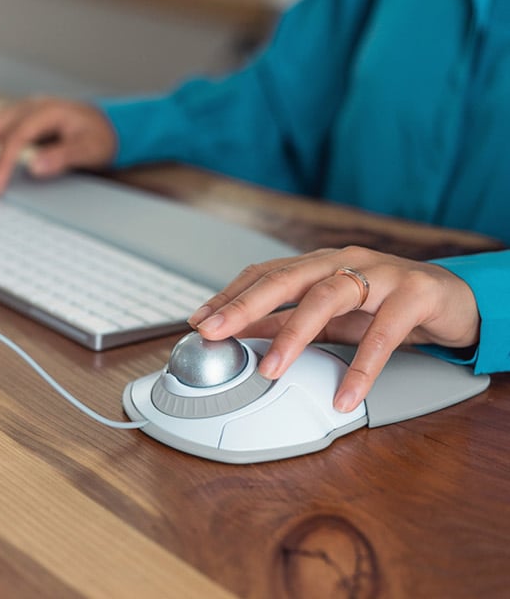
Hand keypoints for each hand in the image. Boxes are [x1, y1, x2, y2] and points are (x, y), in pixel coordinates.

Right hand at [0, 96, 116, 195]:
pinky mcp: (10, 122)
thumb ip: (63, 156)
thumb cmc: (96, 136)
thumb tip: (34, 167)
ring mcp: (16, 112)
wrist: (101, 122)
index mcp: (45, 111)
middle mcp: (25, 107)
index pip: (15, 137)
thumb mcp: (89, 148)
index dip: (0, 165)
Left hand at [186, 246, 479, 412]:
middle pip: (286, 278)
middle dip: (244, 305)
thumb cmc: (387, 303)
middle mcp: (343, 261)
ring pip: (328, 297)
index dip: (229, 295)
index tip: (199, 321)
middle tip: (215, 331)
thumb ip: (289, 320)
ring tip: (270, 369)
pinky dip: (362, 367)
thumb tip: (241, 331)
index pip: (264, 273)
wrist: (456, 298)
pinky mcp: (415, 293)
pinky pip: (384, 332)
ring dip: (294, 334)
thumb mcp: (332, 315)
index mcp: (318, 265)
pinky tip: (345, 394)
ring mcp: (379, 273)